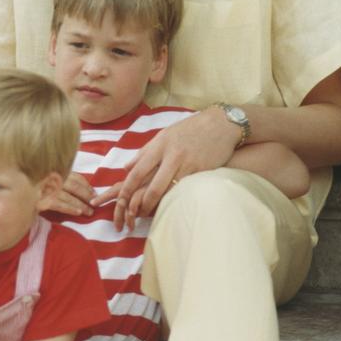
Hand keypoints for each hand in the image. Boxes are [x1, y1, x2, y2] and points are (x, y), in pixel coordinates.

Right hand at [44, 171, 94, 215]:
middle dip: (86, 195)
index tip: (94, 194)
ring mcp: (47, 190)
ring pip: (68, 197)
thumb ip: (64, 181)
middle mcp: (53, 179)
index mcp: (57, 172)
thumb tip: (85, 189)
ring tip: (89, 212)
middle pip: (74, 186)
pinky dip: (70, 208)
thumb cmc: (39, 188)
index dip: (87, 186)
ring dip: (81, 205)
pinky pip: (59, 205)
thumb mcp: (51, 180)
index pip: (76, 177)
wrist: (17, 196)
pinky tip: (78, 212)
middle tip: (95, 203)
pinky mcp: (42, 201)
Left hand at [91, 107, 238, 229]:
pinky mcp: (201, 172)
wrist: (221, 124)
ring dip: (157, 206)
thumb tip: (126, 168)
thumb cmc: (190, 129)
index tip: (119, 201)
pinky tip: (167, 207)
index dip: (126, 189)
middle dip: (140, 205)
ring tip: (148, 215)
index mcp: (159, 145)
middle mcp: (171, 155)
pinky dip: (174, 200)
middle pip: (151, 186)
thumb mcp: (164, 135)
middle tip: (133, 216)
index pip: (137, 171)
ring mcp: (187, 165)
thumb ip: (144, 152)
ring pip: (169, 192)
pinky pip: (184, 191)